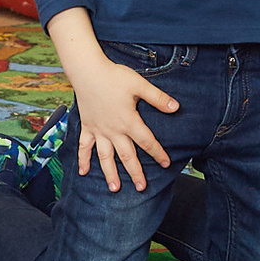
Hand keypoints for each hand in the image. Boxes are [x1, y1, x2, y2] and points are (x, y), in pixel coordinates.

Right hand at [70, 60, 178, 192]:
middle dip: (135, 173)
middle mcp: (113, 130)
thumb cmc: (114, 76)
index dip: (158, 153)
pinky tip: (83, 172)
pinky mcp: (87, 127)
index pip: (147, 141)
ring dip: (110, 174)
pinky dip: (83, 160)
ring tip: (115, 189)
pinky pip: (84, 147)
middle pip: (127, 156)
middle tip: (142, 187)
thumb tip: (176, 107)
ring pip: (105, 157)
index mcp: (128, 121)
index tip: (165, 163)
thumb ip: (158, 98)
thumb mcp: (139, 85)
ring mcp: (99, 130)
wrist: (87, 71)